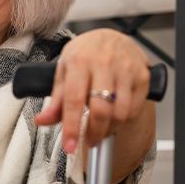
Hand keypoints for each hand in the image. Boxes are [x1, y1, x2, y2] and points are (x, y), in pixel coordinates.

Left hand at [34, 29, 149, 154]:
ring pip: (121, 113)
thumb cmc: (84, 55)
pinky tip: (115, 115)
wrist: (111, 37)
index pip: (74, 100)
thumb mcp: (64, 72)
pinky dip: (124, 120)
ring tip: (102, 127)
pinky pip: (134, 109)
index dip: (72, 127)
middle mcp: (103, 63)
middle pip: (101, 110)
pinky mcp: (142, 75)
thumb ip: (55, 100)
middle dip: (94, 133)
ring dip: (110, 128)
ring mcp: (125, 69)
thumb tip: (42, 121)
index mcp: (79, 61)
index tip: (70, 146)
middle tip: (88, 141)